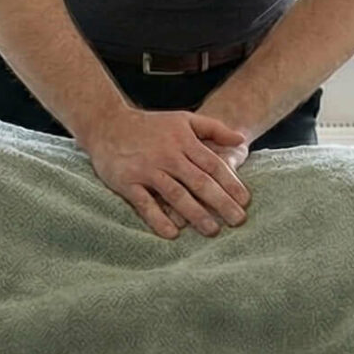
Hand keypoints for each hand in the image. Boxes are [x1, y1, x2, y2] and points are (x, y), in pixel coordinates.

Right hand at [77, 108, 251, 239]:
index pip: (213, 165)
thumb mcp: (183, 119)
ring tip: (212, 230)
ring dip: (195, 214)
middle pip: (199, 182)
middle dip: (221, 202)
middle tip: (238, 220)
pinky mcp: (127, 181)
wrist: (107, 123)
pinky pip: (145, 203)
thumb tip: (242, 139)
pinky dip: (158, 218)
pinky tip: (172, 233)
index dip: (231, 183)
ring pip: (175, 194)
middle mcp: (167, 156)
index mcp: (183, 141)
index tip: (245, 201)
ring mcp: (147, 169)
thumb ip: (214, 128)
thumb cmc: (150, 125)